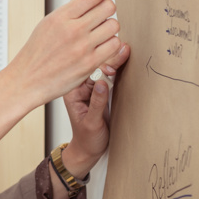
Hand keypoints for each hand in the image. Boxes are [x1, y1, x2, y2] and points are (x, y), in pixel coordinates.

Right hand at [9, 0, 122, 107]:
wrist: (28, 80)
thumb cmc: (37, 52)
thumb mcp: (49, 23)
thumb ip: (72, 5)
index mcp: (61, 17)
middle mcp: (73, 30)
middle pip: (108, 7)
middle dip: (108, 8)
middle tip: (101, 14)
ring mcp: (83, 47)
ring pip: (114, 26)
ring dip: (109, 28)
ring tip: (98, 33)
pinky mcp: (90, 63)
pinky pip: (114, 45)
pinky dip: (110, 44)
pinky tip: (100, 46)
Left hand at [61, 40, 130, 176]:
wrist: (88, 149)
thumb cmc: (86, 139)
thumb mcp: (92, 123)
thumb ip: (97, 103)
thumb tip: (103, 84)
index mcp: (73, 93)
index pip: (87, 74)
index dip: (102, 66)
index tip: (114, 61)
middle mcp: (80, 88)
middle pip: (96, 69)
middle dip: (110, 59)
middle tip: (125, 49)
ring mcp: (91, 89)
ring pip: (104, 72)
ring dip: (115, 62)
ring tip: (125, 50)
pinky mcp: (101, 93)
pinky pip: (109, 79)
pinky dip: (118, 70)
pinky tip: (124, 60)